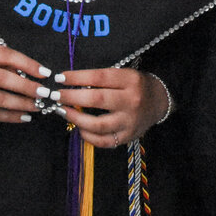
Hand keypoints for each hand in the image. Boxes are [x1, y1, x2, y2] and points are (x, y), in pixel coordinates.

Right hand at [0, 43, 51, 123]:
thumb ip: (0, 63)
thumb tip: (32, 73)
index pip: (3, 54)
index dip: (26, 63)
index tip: (44, 72)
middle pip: (2, 78)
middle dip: (27, 86)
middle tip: (44, 92)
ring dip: (22, 103)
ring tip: (38, 106)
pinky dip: (11, 116)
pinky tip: (24, 116)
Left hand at [53, 67, 167, 148]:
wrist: (160, 101)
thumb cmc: (136, 85)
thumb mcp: (124, 74)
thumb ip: (102, 79)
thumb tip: (71, 83)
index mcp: (130, 80)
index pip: (99, 77)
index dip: (77, 77)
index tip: (60, 77)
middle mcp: (131, 101)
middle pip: (97, 99)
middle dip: (71, 97)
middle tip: (55, 95)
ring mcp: (130, 121)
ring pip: (98, 124)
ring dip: (76, 118)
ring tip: (63, 111)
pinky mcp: (128, 137)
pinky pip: (104, 141)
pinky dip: (88, 136)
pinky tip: (79, 128)